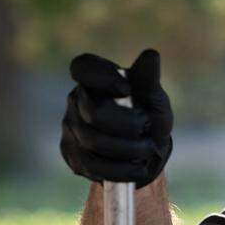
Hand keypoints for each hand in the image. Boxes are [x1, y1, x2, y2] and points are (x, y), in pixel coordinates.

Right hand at [60, 48, 173, 187]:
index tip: (126, 90)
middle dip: (129, 125)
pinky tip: (138, 168)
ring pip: (94, 142)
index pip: (83, 67)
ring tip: (148, 149)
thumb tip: (152, 55)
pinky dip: (121, 169)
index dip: (102, 77)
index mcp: (94, 79)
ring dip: (129, 149)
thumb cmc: (148, 118)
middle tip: (147, 127)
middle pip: (95, 113)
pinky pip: (92, 165)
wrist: (145, 154)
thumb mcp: (154, 100)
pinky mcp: (72, 156)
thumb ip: (149, 81)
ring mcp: (70, 128)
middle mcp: (76, 101)